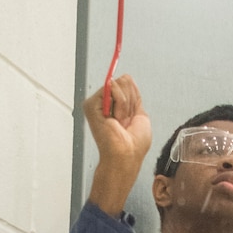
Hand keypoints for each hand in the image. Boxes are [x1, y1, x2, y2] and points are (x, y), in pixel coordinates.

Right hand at [85, 76, 152, 217]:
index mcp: (116, 107)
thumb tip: (126, 78)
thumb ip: (134, 96)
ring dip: (125, 104)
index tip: (132, 115)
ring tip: (120, 121)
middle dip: (130, 100)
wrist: (126, 154)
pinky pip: (110, 88)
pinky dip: (119, 103)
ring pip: (117, 84)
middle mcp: (105, 104)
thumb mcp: (141, 114)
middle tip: (126, 120)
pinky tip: (114, 118)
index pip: (127, 84)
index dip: (134, 97)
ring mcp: (97, 104)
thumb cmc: (133, 144)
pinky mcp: (91, 105)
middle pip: (123, 81)